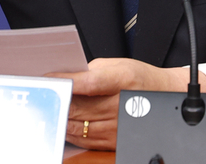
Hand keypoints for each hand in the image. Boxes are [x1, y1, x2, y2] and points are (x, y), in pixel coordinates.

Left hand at [50, 57, 205, 150]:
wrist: (165, 96)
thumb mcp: (117, 65)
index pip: (89, 83)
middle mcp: (122, 105)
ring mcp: (120, 126)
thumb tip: (64, 77)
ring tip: (46, 109)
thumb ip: (90, 71)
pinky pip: (87, 140)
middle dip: (57, 101)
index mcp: (123, 80)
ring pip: (80, 125)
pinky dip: (71, 132)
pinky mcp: (117, 140)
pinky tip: (62, 124)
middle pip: (80, 107)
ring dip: (61, 118)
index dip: (65, 82)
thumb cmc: (139, 78)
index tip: (46, 79)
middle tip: (39, 95)